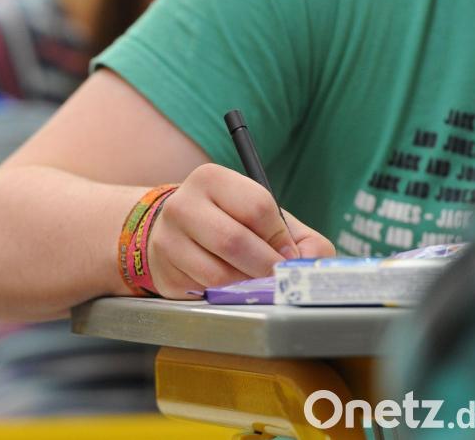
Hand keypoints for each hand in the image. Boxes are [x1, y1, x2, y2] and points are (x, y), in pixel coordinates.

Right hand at [148, 163, 334, 298]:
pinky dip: (225, 295)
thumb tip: (310, 265)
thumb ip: (301, 238)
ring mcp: (167, 240)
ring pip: (218, 274)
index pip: (257, 207)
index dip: (280, 237)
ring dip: (246, 285)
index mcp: (211, 179)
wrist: (176, 233)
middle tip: (278, 277)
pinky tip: (228, 286)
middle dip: (266, 266)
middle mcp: (182, 205)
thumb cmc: (230, 223)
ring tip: (252, 280)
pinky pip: (204, 292)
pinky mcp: (164, 272)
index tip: (287, 253)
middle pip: (233, 241)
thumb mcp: (265, 218)